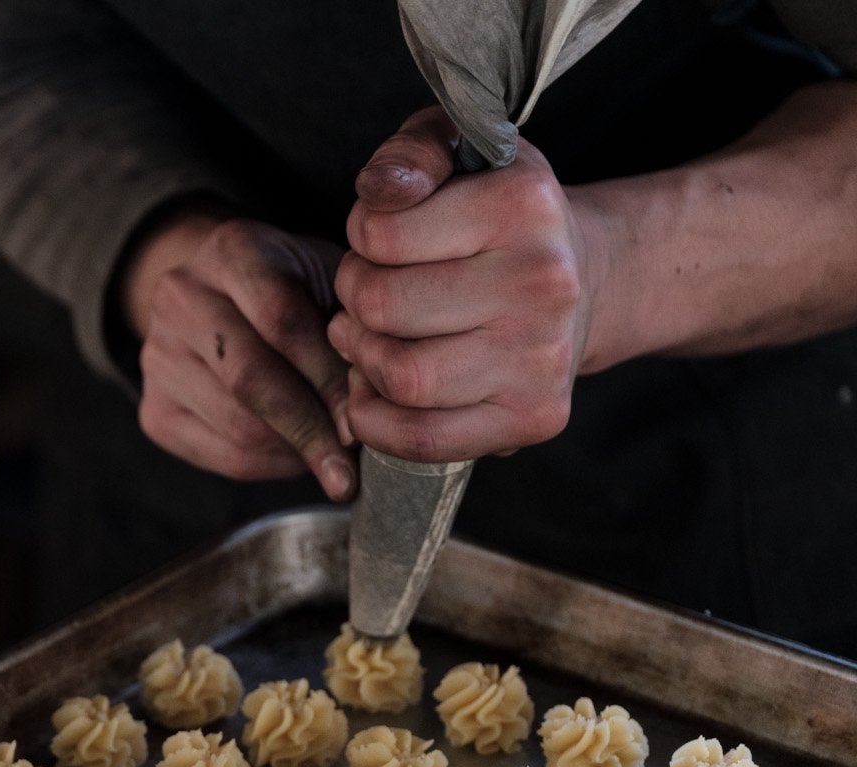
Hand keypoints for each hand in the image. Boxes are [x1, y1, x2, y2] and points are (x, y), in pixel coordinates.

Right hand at [122, 212, 355, 499]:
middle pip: (249, 379)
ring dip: (293, 451)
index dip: (327, 376)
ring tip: (332, 456)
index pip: (282, 321)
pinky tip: (295, 456)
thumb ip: (350, 324)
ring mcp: (157, 356)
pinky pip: (219, 455)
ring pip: (235, 425)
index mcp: (231, 250)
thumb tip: (371, 405)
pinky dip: (268, 466)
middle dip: (309, 427)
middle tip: (349, 467)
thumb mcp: (326, 277)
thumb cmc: (294, 288)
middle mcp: (180, 297)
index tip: (366, 419)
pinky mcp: (153, 410)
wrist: (217, 296)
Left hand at [329, 106, 609, 462]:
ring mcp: (542, 357)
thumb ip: (410, 153)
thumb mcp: (463, 153)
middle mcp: (543, 281)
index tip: (379, 242)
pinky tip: (378, 390)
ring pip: (399, 377)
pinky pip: (422, 439)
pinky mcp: (534, 417)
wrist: (586, 280)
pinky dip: (377, 420)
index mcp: (522, 204)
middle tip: (368, 296)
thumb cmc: (501, 218)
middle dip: (355, 301)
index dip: (360, 238)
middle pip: (381, 307)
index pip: (380, 233)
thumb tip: (380, 191)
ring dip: (363, 361)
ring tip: (372, 339)